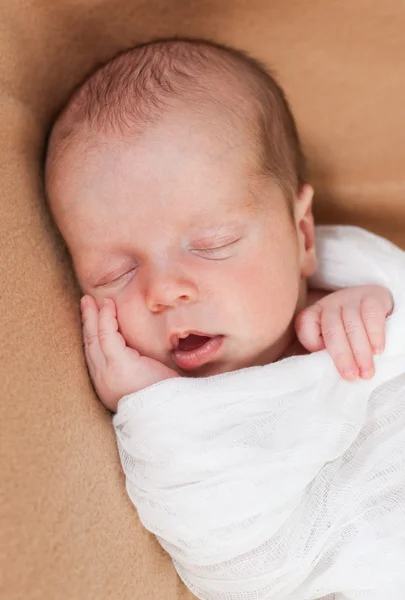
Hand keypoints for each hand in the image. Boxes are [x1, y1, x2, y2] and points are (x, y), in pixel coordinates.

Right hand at [80, 295, 178, 411]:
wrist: (170, 414)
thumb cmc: (165, 398)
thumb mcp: (146, 380)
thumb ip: (138, 367)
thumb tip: (143, 355)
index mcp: (108, 385)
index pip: (95, 355)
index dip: (93, 335)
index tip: (94, 320)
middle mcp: (103, 380)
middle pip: (89, 344)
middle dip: (86, 322)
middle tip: (86, 303)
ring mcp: (108, 373)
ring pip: (94, 338)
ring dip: (92, 316)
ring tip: (90, 300)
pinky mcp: (119, 365)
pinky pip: (107, 336)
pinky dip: (106, 319)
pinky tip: (107, 306)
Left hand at [295, 285, 392, 379]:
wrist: (373, 302)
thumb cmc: (347, 329)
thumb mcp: (330, 337)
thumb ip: (324, 351)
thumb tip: (325, 373)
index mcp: (314, 314)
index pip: (305, 326)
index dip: (312, 344)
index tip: (325, 363)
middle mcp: (330, 304)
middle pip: (332, 330)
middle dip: (342, 356)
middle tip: (351, 376)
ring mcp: (350, 299)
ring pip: (353, 326)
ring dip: (361, 352)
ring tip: (366, 372)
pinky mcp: (372, 297)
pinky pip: (372, 316)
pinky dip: (375, 335)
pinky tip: (378, 351)